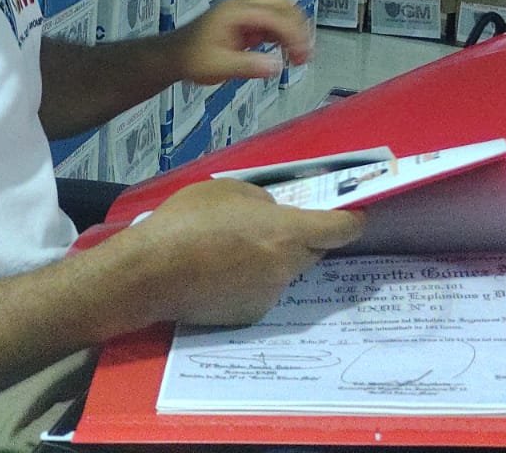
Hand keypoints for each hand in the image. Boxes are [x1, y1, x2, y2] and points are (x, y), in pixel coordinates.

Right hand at [122, 178, 365, 325]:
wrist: (152, 274)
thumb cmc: (189, 222)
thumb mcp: (228, 191)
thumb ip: (261, 202)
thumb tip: (272, 215)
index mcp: (287, 232)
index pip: (342, 229)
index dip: (352, 220)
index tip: (353, 214)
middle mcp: (287, 268)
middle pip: (314, 251)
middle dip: (306, 238)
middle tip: (278, 226)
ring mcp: (269, 296)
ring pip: (286, 272)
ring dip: (274, 260)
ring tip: (233, 249)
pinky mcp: (249, 315)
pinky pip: (262, 291)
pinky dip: (251, 281)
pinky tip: (220, 272)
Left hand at [173, 0, 312, 85]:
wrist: (173, 57)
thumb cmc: (191, 59)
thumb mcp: (218, 66)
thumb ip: (246, 66)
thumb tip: (275, 66)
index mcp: (235, 12)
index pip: (273, 15)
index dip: (292, 34)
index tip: (302, 55)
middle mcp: (243, 8)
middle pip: (282, 5)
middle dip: (299, 27)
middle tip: (305, 54)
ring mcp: (246, 14)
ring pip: (281, 12)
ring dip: (294, 31)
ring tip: (300, 56)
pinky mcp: (247, 25)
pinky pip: (273, 24)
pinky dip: (285, 36)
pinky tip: (288, 54)